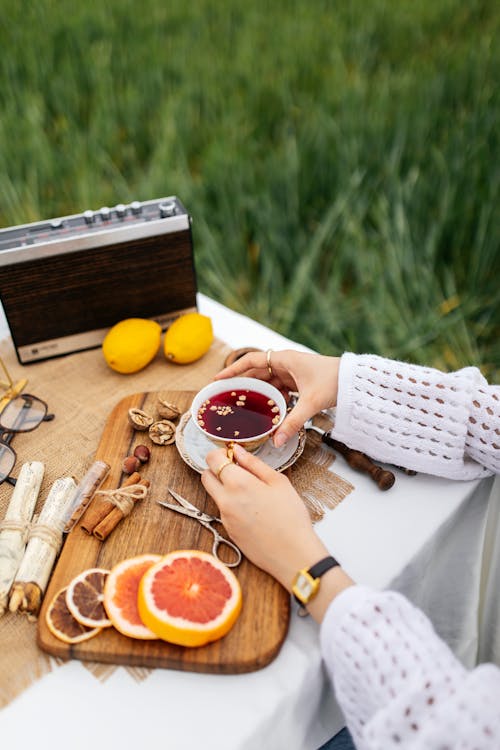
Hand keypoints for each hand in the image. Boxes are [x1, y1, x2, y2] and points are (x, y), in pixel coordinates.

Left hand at [201, 444, 353, 621]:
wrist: (293, 554)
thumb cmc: (291, 517)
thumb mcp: (278, 482)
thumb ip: (254, 463)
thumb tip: (237, 450)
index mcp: (237, 483)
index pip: (212, 459)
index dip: (220, 453)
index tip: (232, 454)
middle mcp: (224, 500)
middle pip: (206, 476)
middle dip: (217, 469)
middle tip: (238, 470)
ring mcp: (224, 517)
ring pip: (214, 494)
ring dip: (224, 488)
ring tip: (251, 492)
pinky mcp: (227, 531)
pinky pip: (223, 511)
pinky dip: (232, 505)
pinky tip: (253, 510)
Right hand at [215, 349, 339, 446]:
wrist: (355, 381)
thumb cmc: (334, 382)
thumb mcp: (310, 402)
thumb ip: (292, 422)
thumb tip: (276, 441)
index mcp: (284, 359)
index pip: (251, 361)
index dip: (233, 369)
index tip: (218, 379)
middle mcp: (286, 363)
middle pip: (257, 372)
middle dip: (242, 384)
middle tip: (225, 396)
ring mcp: (292, 372)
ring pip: (268, 382)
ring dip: (257, 393)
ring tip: (241, 407)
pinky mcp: (298, 382)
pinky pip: (279, 389)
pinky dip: (271, 399)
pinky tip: (266, 411)